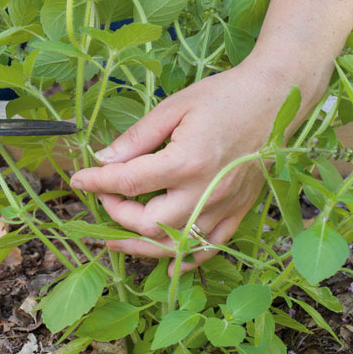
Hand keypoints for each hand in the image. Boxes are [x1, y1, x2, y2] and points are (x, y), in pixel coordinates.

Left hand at [71, 0, 352, 271]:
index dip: (96, 183)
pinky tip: (167, 258)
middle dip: (117, 214)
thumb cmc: (222, 96)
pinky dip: (185, 257)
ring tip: (116, 239)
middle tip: (104, 197)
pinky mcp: (239, 211)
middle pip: (149, 223)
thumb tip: (103, 160)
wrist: (275, 98)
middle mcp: (206, 191)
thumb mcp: (173, 107)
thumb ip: (137, 138)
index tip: (77, 180)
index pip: (128, 182)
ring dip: (141, 245)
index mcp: (187, 161)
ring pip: (177, 245)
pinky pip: (210, 247)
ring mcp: (225, 206)